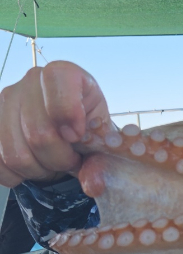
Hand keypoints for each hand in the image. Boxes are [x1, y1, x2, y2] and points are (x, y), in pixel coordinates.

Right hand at [0, 61, 109, 186]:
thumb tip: (92, 179)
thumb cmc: (86, 129)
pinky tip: (33, 166)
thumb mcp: (102, 136)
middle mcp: (30, 81)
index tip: (77, 135)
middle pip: (38, 133)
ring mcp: (5, 100)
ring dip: (39, 170)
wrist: (66, 132)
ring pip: (16, 154)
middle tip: (70, 159)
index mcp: (65, 74)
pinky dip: (17, 176)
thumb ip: (102, 154)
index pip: (57, 79)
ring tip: (52, 162)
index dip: (68, 112)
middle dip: (60, 159)